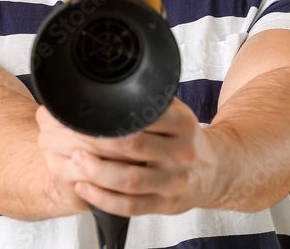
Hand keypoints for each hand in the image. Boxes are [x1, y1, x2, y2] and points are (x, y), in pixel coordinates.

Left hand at [35, 98, 221, 217]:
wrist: (215, 171)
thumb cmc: (185, 138)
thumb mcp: (177, 112)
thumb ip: (151, 102)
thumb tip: (111, 85)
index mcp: (182, 124)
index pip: (144, 117)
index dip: (112, 116)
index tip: (88, 112)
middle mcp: (181, 153)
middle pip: (134, 146)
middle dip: (98, 141)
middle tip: (74, 133)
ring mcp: (174, 182)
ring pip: (130, 180)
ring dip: (98, 171)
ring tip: (77, 158)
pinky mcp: (166, 205)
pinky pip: (131, 206)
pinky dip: (104, 198)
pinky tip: (84, 188)